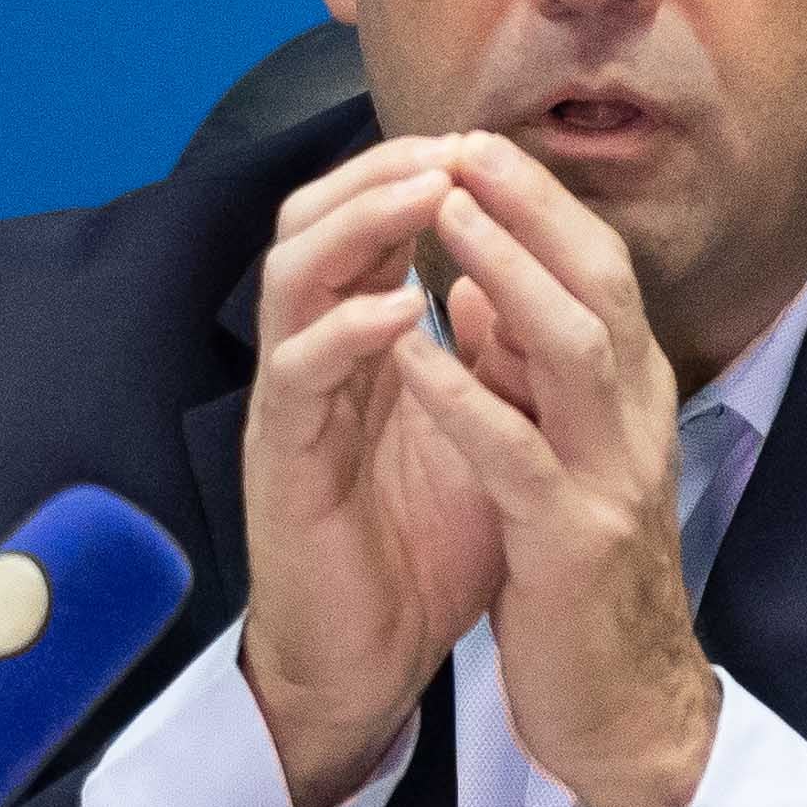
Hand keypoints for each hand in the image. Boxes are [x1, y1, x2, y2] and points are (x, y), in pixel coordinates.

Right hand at [236, 137, 508, 806]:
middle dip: (379, 172)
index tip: (488, 143)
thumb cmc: (422, 551)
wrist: (371, 663)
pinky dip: (348, 331)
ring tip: (428, 193)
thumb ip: (493, 360)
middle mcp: (316, 358)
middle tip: (450, 145)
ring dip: (360, 224)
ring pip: (291, 274)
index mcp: (361, 345)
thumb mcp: (481, 436)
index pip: (369, 224)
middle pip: (313, 221)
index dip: (419, 173)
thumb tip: (524, 278)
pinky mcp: (281, 461)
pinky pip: (298, 375)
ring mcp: (292, 404)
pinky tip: (403, 310)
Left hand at [387, 134, 727, 806]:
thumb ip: (528, 378)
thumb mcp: (560, 459)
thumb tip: (479, 288)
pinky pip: (516, 453)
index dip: (540, 204)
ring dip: (503, 272)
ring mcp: (612, 479)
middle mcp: (638, 423)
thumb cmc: (582, 586)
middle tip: (461, 144)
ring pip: (572, 346)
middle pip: (599, 284)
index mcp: (634, 400)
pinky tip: (414, 354)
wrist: (627, 712)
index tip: (476, 145)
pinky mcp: (571, 543)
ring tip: (441, 215)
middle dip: (530, 208)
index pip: (600, 274)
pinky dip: (464, 396)